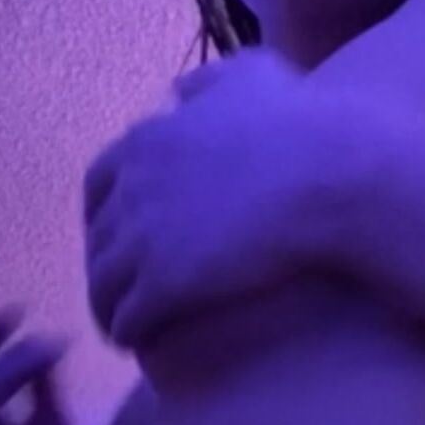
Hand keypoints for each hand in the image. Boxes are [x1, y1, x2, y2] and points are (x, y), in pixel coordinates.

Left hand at [84, 51, 337, 348]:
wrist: (327, 179)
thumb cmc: (301, 129)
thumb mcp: (248, 80)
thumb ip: (207, 83)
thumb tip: (181, 93)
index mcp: (144, 142)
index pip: (98, 188)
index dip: (105, 220)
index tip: (121, 242)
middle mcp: (132, 188)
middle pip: (97, 241)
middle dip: (105, 268)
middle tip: (124, 292)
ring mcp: (142, 239)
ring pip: (103, 287)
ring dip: (109, 309)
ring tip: (125, 330)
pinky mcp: (163, 285)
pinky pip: (126, 318)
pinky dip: (126, 332)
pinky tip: (141, 345)